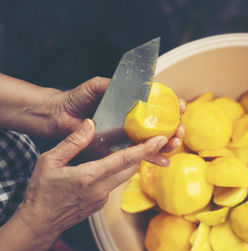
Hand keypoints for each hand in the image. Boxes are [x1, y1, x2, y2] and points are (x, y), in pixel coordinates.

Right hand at [15, 119, 168, 247]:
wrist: (39, 223)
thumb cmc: (41, 192)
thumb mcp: (49, 161)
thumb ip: (72, 142)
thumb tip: (90, 124)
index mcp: (89, 176)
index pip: (124, 160)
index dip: (145, 149)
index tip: (161, 140)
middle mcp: (101, 189)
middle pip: (131, 168)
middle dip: (143, 153)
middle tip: (152, 138)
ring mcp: (102, 198)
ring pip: (125, 176)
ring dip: (131, 162)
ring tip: (136, 147)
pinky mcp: (101, 203)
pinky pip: (115, 184)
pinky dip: (118, 172)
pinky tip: (112, 164)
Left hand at [50, 76, 185, 151]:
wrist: (61, 115)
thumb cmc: (79, 98)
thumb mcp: (97, 86)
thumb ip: (113, 84)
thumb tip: (133, 87)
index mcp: (133, 104)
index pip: (159, 105)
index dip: (173, 106)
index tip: (179, 106)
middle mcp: (135, 121)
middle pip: (163, 125)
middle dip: (176, 128)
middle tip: (179, 130)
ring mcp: (129, 136)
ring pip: (155, 142)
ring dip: (169, 144)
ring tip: (174, 144)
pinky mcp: (120, 150)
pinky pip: (139, 156)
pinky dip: (153, 158)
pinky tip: (164, 161)